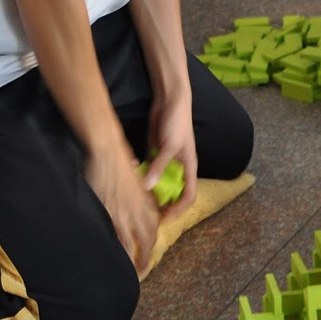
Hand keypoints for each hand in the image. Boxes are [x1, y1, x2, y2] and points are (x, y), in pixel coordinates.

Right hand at [84, 146, 158, 268]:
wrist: (108, 150)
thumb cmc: (118, 158)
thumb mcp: (133, 174)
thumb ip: (136, 186)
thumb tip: (139, 186)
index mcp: (145, 197)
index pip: (153, 223)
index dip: (152, 237)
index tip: (148, 247)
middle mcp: (139, 206)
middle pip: (149, 235)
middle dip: (148, 253)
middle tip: (144, 267)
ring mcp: (126, 209)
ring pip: (137, 240)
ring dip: (138, 257)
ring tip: (136, 271)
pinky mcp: (112, 211)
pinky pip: (120, 235)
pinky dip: (122, 249)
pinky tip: (119, 259)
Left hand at [143, 89, 197, 216]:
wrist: (169, 101)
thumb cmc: (177, 123)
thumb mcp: (169, 146)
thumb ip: (159, 166)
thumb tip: (147, 187)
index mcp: (189, 167)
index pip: (189, 194)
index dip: (179, 208)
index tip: (165, 217)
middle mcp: (178, 167)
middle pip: (173, 192)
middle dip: (163, 204)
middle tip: (148, 214)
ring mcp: (165, 161)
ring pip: (159, 183)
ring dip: (151, 192)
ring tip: (138, 203)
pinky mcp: (153, 154)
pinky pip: (148, 171)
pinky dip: (142, 177)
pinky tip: (132, 181)